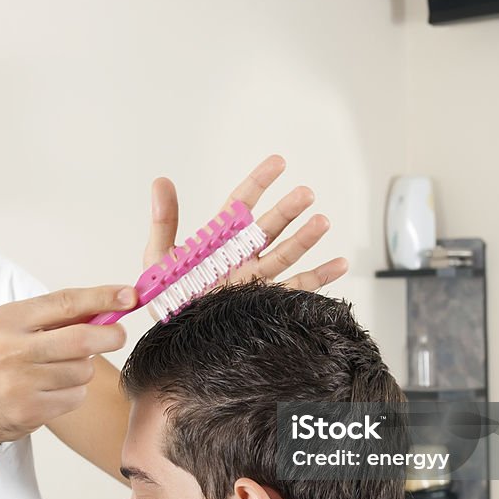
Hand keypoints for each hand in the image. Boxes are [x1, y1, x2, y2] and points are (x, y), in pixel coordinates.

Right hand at [0, 286, 135, 444]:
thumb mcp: (9, 329)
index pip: (64, 303)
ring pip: (82, 370)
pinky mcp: (30, 410)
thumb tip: (105, 307)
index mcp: (6, 320)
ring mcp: (19, 383)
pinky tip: (53, 391)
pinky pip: (76, 396)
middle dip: (109, 336)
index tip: (128, 295)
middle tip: (118, 335)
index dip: (102, 298)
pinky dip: (73, 392)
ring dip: (82, 369)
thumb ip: (53, 318)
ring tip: (60, 370)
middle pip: (81, 339)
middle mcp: (10, 350)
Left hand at [144, 155, 347, 289]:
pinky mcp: (265, 302)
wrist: (174, 336)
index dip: (259, 182)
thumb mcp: (159, 256)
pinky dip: (320, 278)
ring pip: (285, 254)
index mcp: (220, 240)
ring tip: (322, 221)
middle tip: (304, 193)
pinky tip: (340, 264)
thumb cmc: (167, 296)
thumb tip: (161, 181)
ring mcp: (256, 279)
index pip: (242, 203)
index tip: (278, 162)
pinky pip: (296, 289)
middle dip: (287, 210)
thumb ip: (164, 220)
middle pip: (269, 227)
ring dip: (305, 238)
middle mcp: (243, 256)